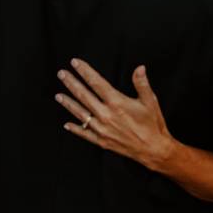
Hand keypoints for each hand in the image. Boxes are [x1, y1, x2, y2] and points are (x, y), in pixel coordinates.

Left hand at [56, 58, 175, 171]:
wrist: (153, 149)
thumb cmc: (152, 124)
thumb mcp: (150, 101)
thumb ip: (142, 83)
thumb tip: (139, 67)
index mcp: (116, 103)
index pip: (96, 82)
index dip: (84, 71)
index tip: (75, 63)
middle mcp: (106, 115)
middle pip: (84, 95)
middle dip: (71, 83)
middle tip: (61, 74)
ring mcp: (102, 129)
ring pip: (80, 113)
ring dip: (68, 103)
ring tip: (58, 95)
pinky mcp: (102, 141)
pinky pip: (84, 134)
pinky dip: (75, 128)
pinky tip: (66, 124)